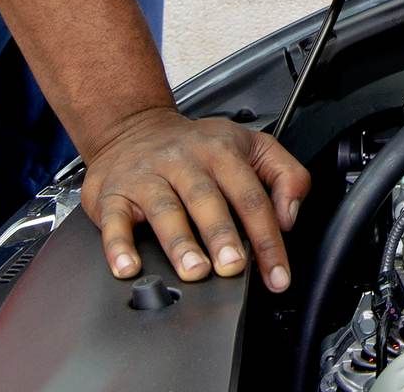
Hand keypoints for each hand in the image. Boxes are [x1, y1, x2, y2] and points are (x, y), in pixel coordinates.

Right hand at [81, 106, 310, 290]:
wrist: (133, 128)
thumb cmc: (197, 147)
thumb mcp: (251, 145)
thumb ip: (285, 175)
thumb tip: (289, 217)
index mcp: (222, 154)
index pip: (251, 198)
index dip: (267, 239)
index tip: (277, 275)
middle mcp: (185, 163)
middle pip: (207, 200)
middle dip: (223, 236)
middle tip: (233, 267)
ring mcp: (148, 177)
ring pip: (165, 209)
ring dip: (180, 243)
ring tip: (194, 271)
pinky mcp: (114, 194)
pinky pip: (116, 220)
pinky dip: (119, 246)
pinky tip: (129, 267)